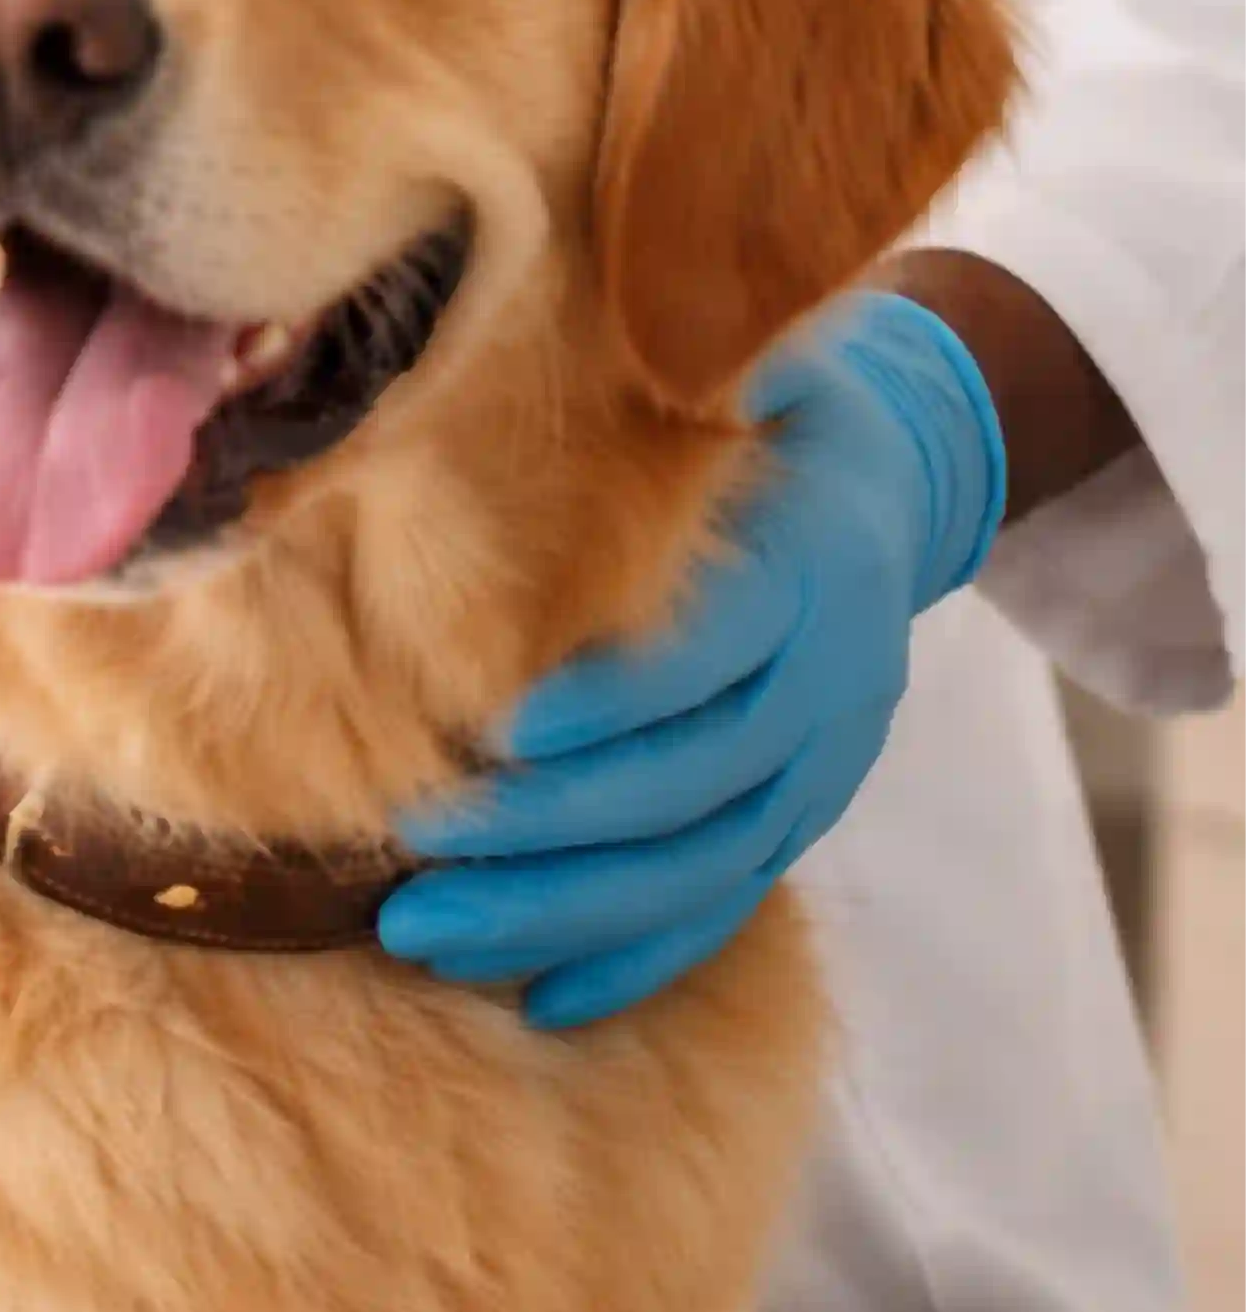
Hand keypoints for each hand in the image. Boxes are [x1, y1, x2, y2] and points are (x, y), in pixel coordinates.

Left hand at [378, 295, 1006, 1030]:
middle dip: (553, 827)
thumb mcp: (751, 351)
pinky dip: (638, 957)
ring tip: (421, 932)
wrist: (896, 474)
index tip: (505, 730)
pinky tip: (541, 998)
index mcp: (811, 563)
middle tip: (414, 844)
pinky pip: (728, 906)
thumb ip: (689, 350)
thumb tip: (628, 314)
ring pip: (703, 865)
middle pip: (699, 781)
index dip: (622, 698)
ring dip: (564, 911)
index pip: (719, 651)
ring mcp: (825, 760)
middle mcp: (832, 677)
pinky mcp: (804, 813)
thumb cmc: (770, 401)